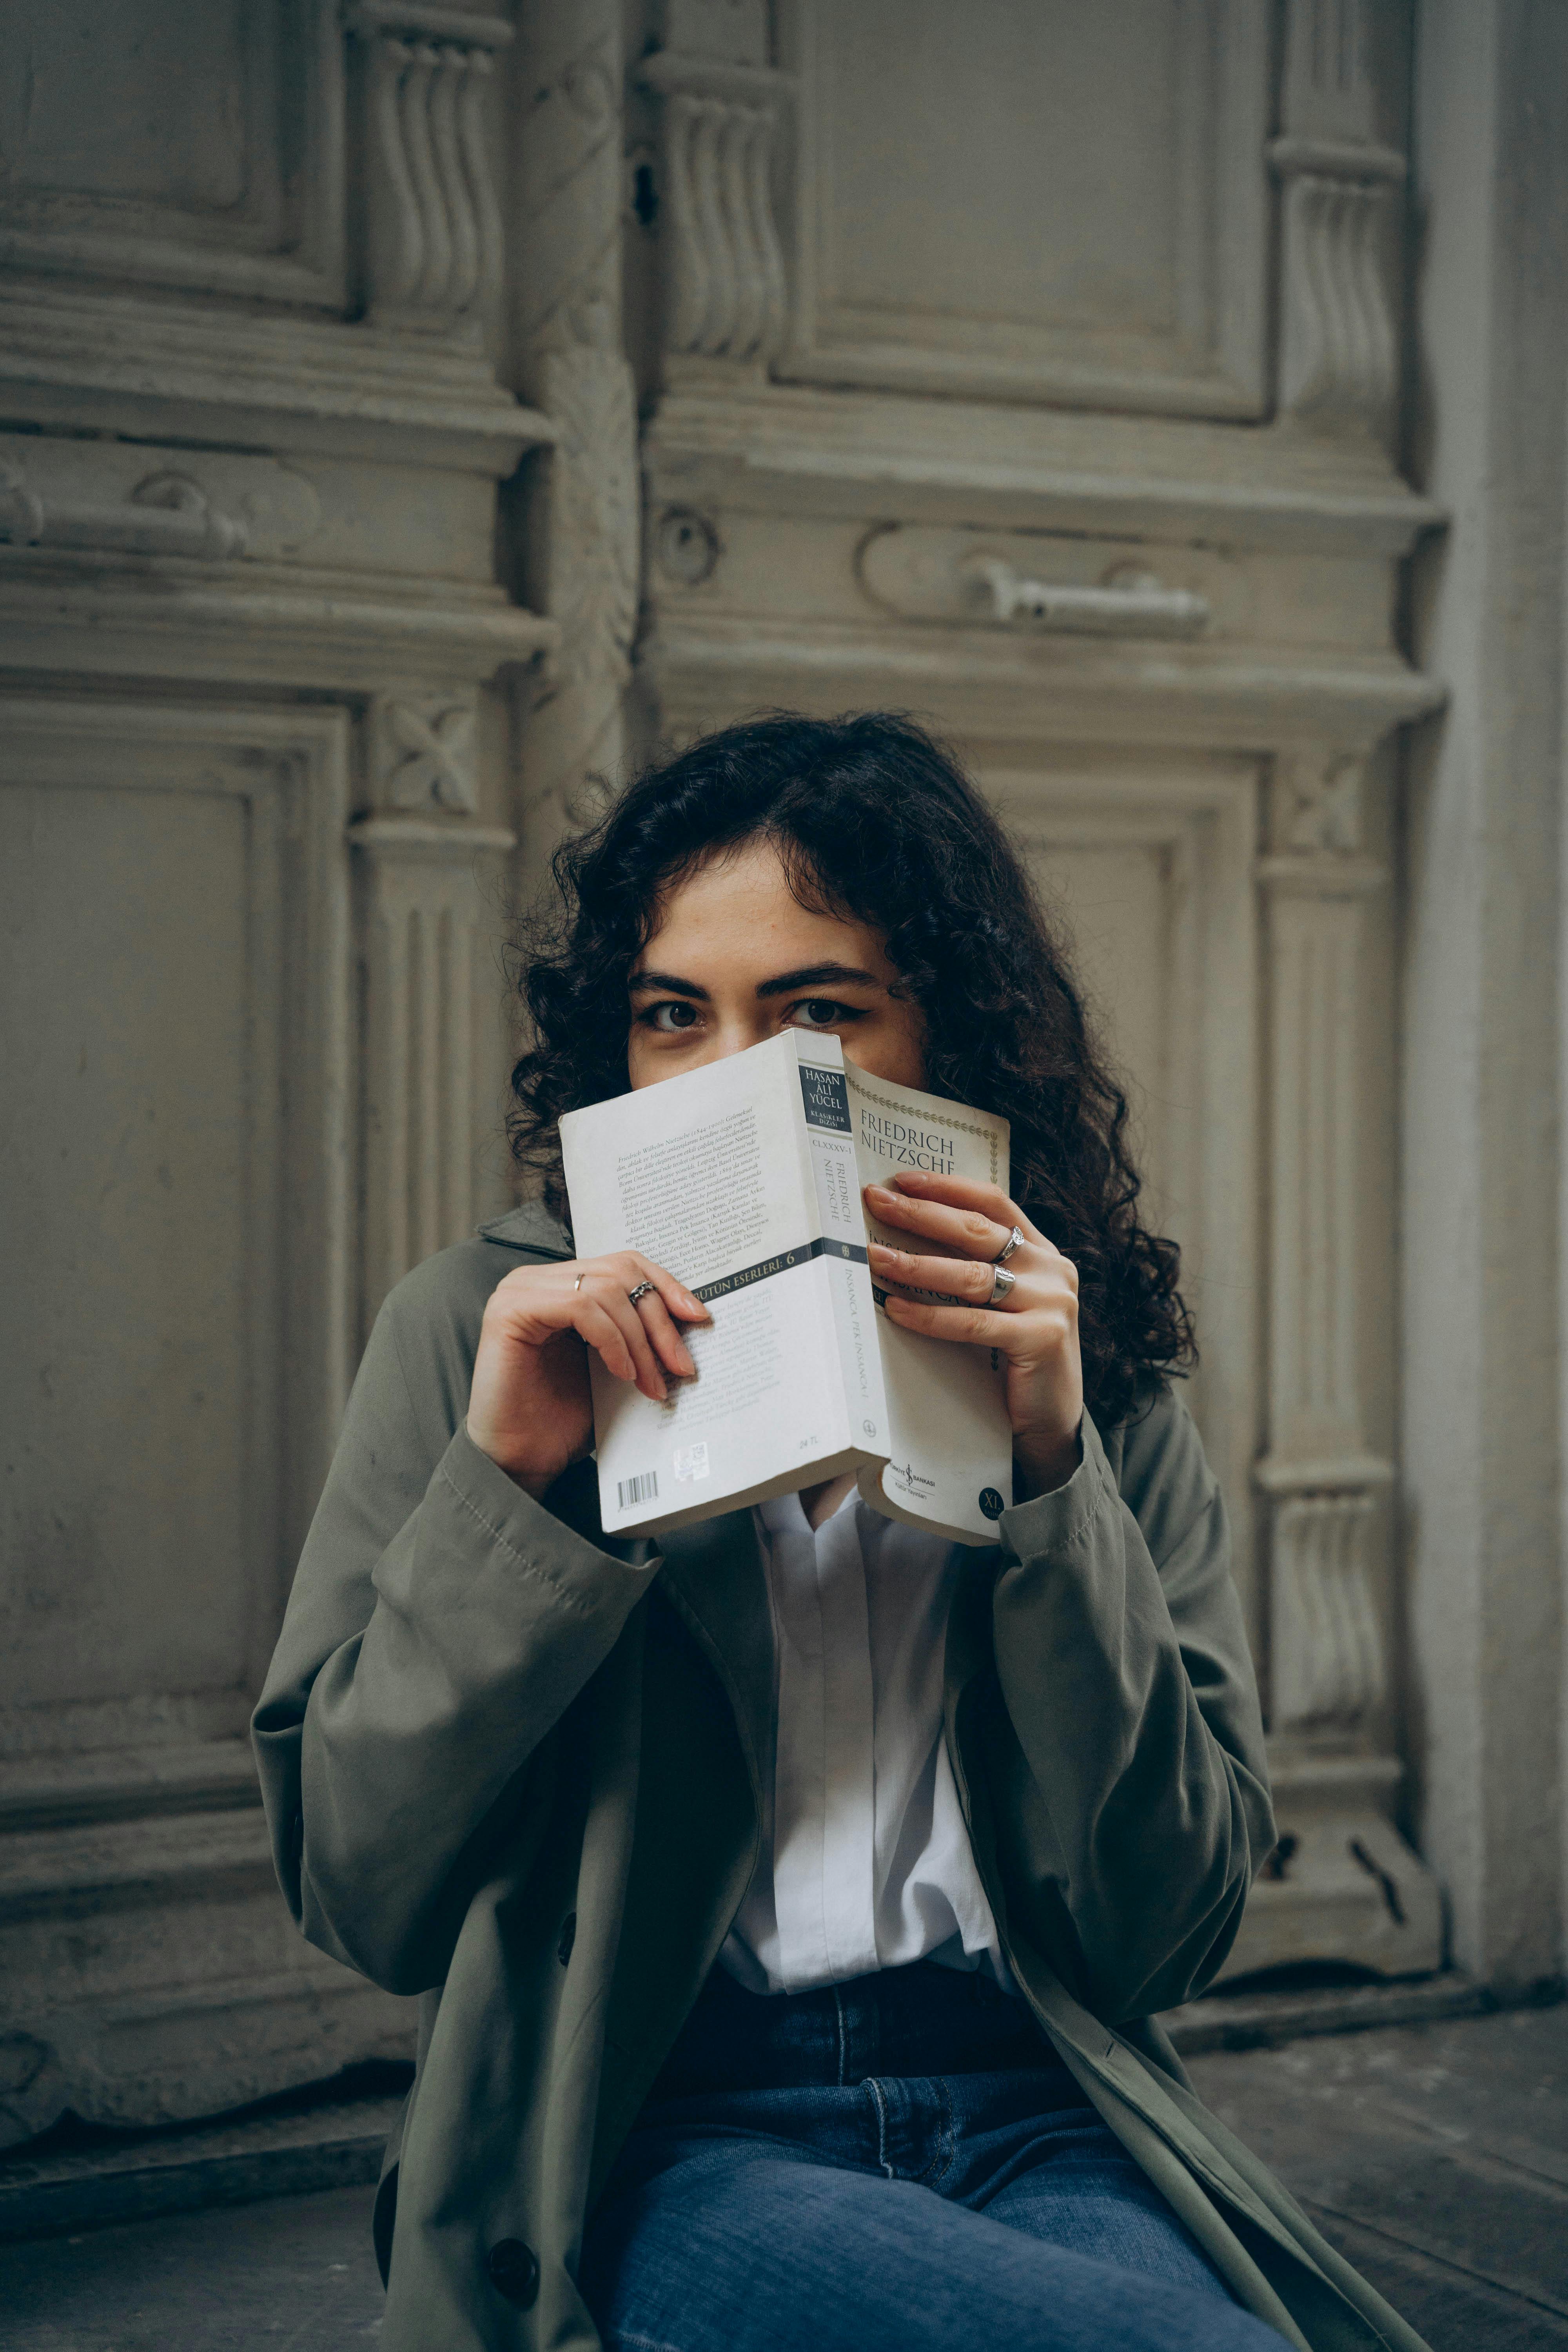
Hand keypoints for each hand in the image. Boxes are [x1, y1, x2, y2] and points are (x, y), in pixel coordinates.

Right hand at [467, 1254, 708, 1498]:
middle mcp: (538, 1279)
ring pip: (605, 1289)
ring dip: (639, 1339)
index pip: (624, 1264)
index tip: (698, 1317)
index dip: (665, 1285)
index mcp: (562, 1285)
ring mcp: (520, 1291)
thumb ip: (638, 1335)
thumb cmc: (563, 1418)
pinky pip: (580, 1307)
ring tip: (652, 1382)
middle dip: (659, 1321)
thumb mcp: (614, 1365)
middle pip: (620, 1274)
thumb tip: (694, 1318)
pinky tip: (622, 1373)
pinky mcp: (510, 1311)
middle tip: (681, 1365)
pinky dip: (611, 1340)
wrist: (521, 1460)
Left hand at [864, 1174, 1082, 1497]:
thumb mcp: (1000, 1302)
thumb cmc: (1014, 1357)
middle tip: (876, 1201)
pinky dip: (930, 1315)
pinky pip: (972, 1322)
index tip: (902, 1180)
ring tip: (875, 1256)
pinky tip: (897, 1308)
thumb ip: (974, 1270)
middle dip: (921, 1214)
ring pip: (972, 1276)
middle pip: (978, 1230)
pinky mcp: (1042, 1339)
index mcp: (1041, 1252)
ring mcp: (1052, 1303)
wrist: (1051, 1418)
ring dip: (917, 1264)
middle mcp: (1051, 1269)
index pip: (994, 1203)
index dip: (948, 1187)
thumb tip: (903, 1240)